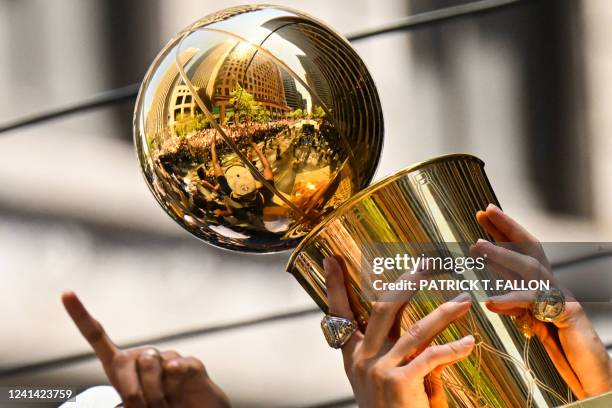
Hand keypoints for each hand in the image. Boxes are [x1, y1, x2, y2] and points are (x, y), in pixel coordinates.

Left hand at [61, 291, 229, 407]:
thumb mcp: (134, 406)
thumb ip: (126, 397)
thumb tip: (127, 400)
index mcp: (121, 365)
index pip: (97, 336)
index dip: (81, 315)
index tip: (66, 294)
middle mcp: (143, 356)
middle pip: (125, 360)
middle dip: (132, 391)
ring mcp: (168, 358)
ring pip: (150, 365)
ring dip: (154, 393)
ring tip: (164, 404)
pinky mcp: (190, 363)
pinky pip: (176, 368)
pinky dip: (174, 384)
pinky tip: (179, 391)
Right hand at [324, 257, 474, 407]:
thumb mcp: (376, 378)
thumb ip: (384, 349)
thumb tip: (405, 319)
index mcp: (352, 355)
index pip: (340, 312)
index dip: (335, 285)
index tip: (331, 259)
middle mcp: (362, 358)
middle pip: (382, 309)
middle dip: (405, 284)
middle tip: (424, 265)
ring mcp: (380, 369)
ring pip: (414, 330)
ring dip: (443, 313)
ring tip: (463, 300)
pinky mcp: (400, 383)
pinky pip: (431, 357)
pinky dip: (453, 349)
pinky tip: (469, 343)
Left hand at [471, 204, 611, 398]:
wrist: (592, 376)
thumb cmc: (564, 351)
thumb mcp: (532, 325)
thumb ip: (515, 308)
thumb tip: (491, 298)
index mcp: (542, 287)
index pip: (520, 253)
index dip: (502, 233)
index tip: (483, 216)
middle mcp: (553, 287)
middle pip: (529, 249)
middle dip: (506, 228)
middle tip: (484, 211)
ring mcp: (562, 298)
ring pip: (531, 268)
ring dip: (502, 255)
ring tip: (476, 247)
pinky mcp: (567, 314)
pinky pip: (535, 302)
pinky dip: (511, 300)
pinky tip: (491, 302)